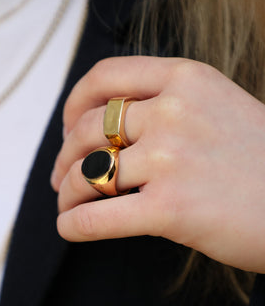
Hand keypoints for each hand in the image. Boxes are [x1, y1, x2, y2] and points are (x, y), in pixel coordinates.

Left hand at [51, 56, 264, 272]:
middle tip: (60, 177)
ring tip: (66, 204)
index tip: (66, 127)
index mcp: (185, 80)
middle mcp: (174, 113)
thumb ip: (163, 106)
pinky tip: (68, 228)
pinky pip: (97, 217)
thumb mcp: (216, 107)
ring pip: (86, 173)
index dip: (72, 103)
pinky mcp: (171, 209)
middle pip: (86, 130)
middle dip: (63, 157)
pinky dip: (73, 224)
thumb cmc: (259, 159)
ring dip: (66, 193)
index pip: (103, 77)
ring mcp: (171, 160)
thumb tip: (103, 128)